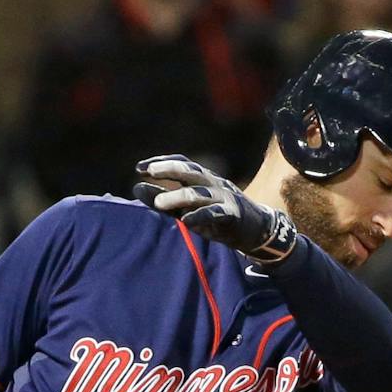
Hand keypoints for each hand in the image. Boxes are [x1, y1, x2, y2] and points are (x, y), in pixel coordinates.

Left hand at [132, 155, 297, 262]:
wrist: (255, 230)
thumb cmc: (216, 216)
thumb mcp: (187, 207)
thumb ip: (163, 199)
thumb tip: (136, 188)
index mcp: (203, 178)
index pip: (182, 163)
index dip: (161, 162)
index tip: (139, 168)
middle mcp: (212, 183)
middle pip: (190, 170)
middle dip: (169, 168)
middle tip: (149, 172)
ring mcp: (223, 197)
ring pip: (198, 192)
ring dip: (177, 196)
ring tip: (158, 203)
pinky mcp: (231, 214)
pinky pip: (214, 213)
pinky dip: (200, 216)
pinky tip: (186, 222)